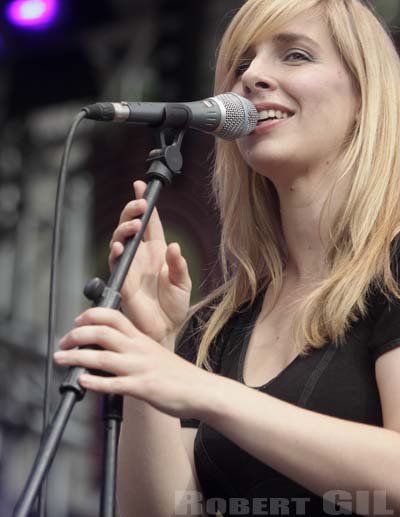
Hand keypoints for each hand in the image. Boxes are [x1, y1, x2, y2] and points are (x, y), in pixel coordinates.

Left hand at [53, 308, 215, 418]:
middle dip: (77, 334)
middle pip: (102, 332)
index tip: (77, 321)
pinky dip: (94, 382)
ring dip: (76, 357)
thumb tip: (110, 349)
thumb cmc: (177, 374)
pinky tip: (81, 381)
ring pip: (102, 357)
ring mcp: (139, 368)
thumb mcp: (154, 352)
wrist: (201, 390)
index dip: (91, 315)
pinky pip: (113, 384)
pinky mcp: (142, 388)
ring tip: (61, 359)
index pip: (113, 316)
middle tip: (63, 342)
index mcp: (141, 338)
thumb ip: (134, 348)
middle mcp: (138, 349)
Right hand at [109, 180, 191, 345]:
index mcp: (157, 251)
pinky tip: (122, 247)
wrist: (165, 330)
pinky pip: (115, 262)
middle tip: (139, 205)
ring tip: (135, 225)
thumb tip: (173, 246)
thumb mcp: (183, 283)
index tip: (141, 186)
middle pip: (130, 226)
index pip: (149, 222)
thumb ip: (179, 265)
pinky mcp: (122, 279)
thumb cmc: (174, 306)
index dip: (145, 204)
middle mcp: (141, 255)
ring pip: (119, 239)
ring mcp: (130, 266)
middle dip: (132, 211)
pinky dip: (117, 252)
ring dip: (125, 229)